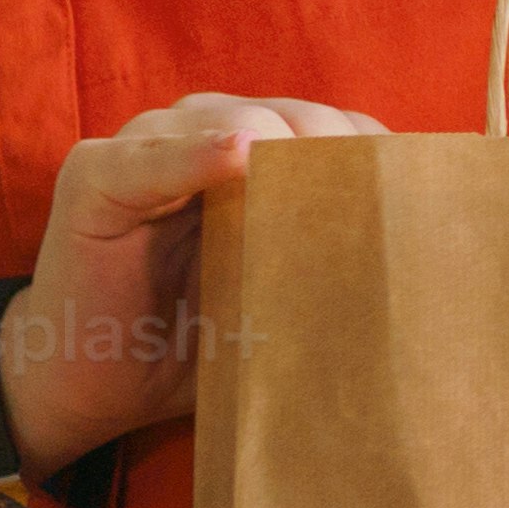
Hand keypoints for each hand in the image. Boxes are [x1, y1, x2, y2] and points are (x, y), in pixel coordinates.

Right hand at [0, 89, 385, 475]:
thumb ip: (321, 264)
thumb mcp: (272, 300)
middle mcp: (197, 133)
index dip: (375, 155)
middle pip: (292, 118)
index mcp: (246, 154)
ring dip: (284, 149)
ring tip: (327, 182)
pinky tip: (238, 154)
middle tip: (385, 200)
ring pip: (233, 121)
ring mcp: (143, 145)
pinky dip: (194, 155)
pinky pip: (151, 157)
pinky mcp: (96, 174)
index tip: (420, 196)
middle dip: (341, 153)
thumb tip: (421, 263)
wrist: (88, 389)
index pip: (327, 129)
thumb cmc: (187, 344)